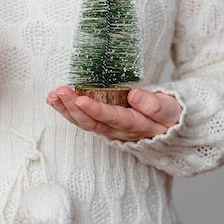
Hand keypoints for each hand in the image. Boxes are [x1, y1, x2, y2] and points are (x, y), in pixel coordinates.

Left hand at [46, 86, 181, 141]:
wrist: (170, 127)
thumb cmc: (171, 116)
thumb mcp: (171, 109)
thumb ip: (156, 105)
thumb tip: (135, 95)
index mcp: (137, 125)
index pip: (113, 118)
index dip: (96, 110)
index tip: (80, 99)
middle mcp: (119, 131)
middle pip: (92, 122)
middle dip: (73, 108)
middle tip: (59, 92)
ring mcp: (109, 129)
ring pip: (84, 123)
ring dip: (66, 110)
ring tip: (52, 96)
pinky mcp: (103, 124)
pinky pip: (83, 120)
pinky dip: (68, 110)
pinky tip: (56, 100)